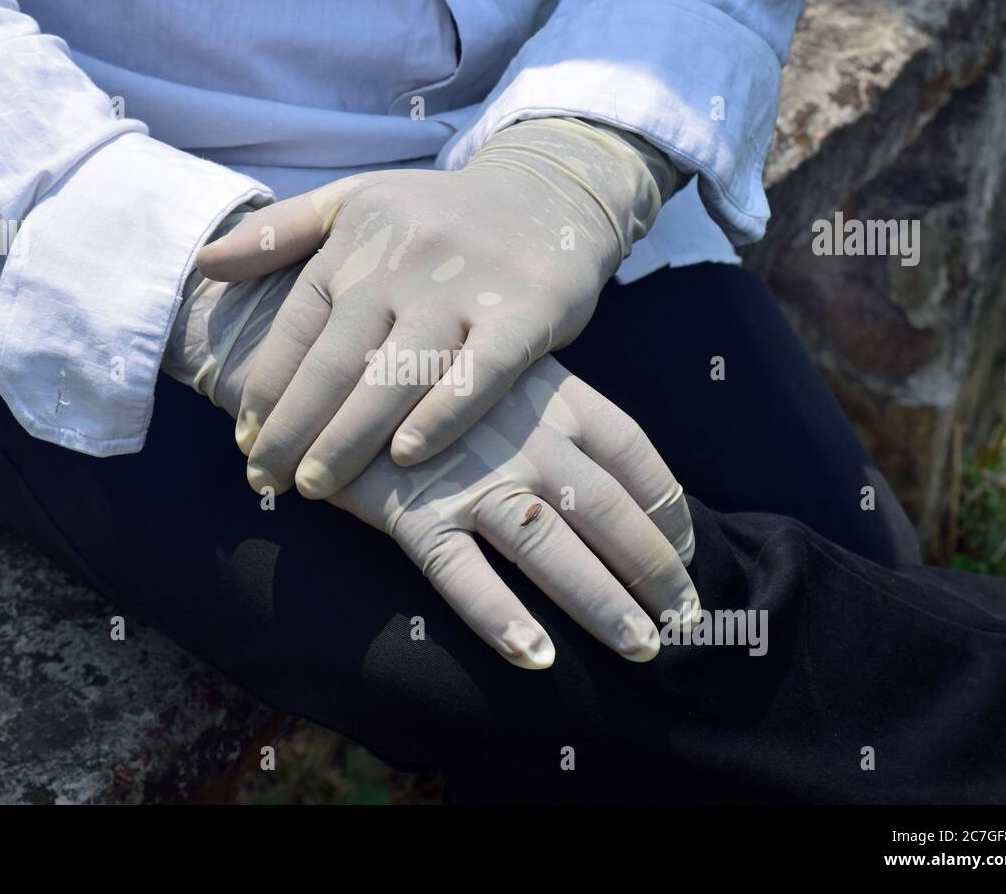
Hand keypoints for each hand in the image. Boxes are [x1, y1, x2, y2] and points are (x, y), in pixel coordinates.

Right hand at [164, 265, 697, 668]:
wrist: (315, 349)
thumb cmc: (415, 360)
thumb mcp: (495, 367)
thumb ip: (546, 409)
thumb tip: (598, 466)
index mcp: (552, 392)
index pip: (634, 454)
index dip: (669, 508)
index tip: (690, 551)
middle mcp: (524, 435)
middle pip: (610, 511)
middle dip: (656, 570)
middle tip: (688, 621)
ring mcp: (470, 473)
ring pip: (553, 549)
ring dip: (604, 603)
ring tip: (642, 648)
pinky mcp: (412, 507)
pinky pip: (462, 575)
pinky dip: (500, 617)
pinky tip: (536, 656)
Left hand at [194, 117, 677, 498]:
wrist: (553, 190)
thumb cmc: (439, 211)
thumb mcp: (354, 202)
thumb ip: (278, 234)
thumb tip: (202, 265)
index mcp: (355, 243)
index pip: (295, 328)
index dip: (265, 389)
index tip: (246, 440)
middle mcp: (403, 264)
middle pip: (335, 361)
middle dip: (293, 429)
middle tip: (266, 481)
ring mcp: (464, 289)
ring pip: (396, 373)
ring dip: (349, 435)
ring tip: (317, 487)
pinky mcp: (525, 311)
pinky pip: (480, 372)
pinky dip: (442, 414)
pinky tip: (406, 455)